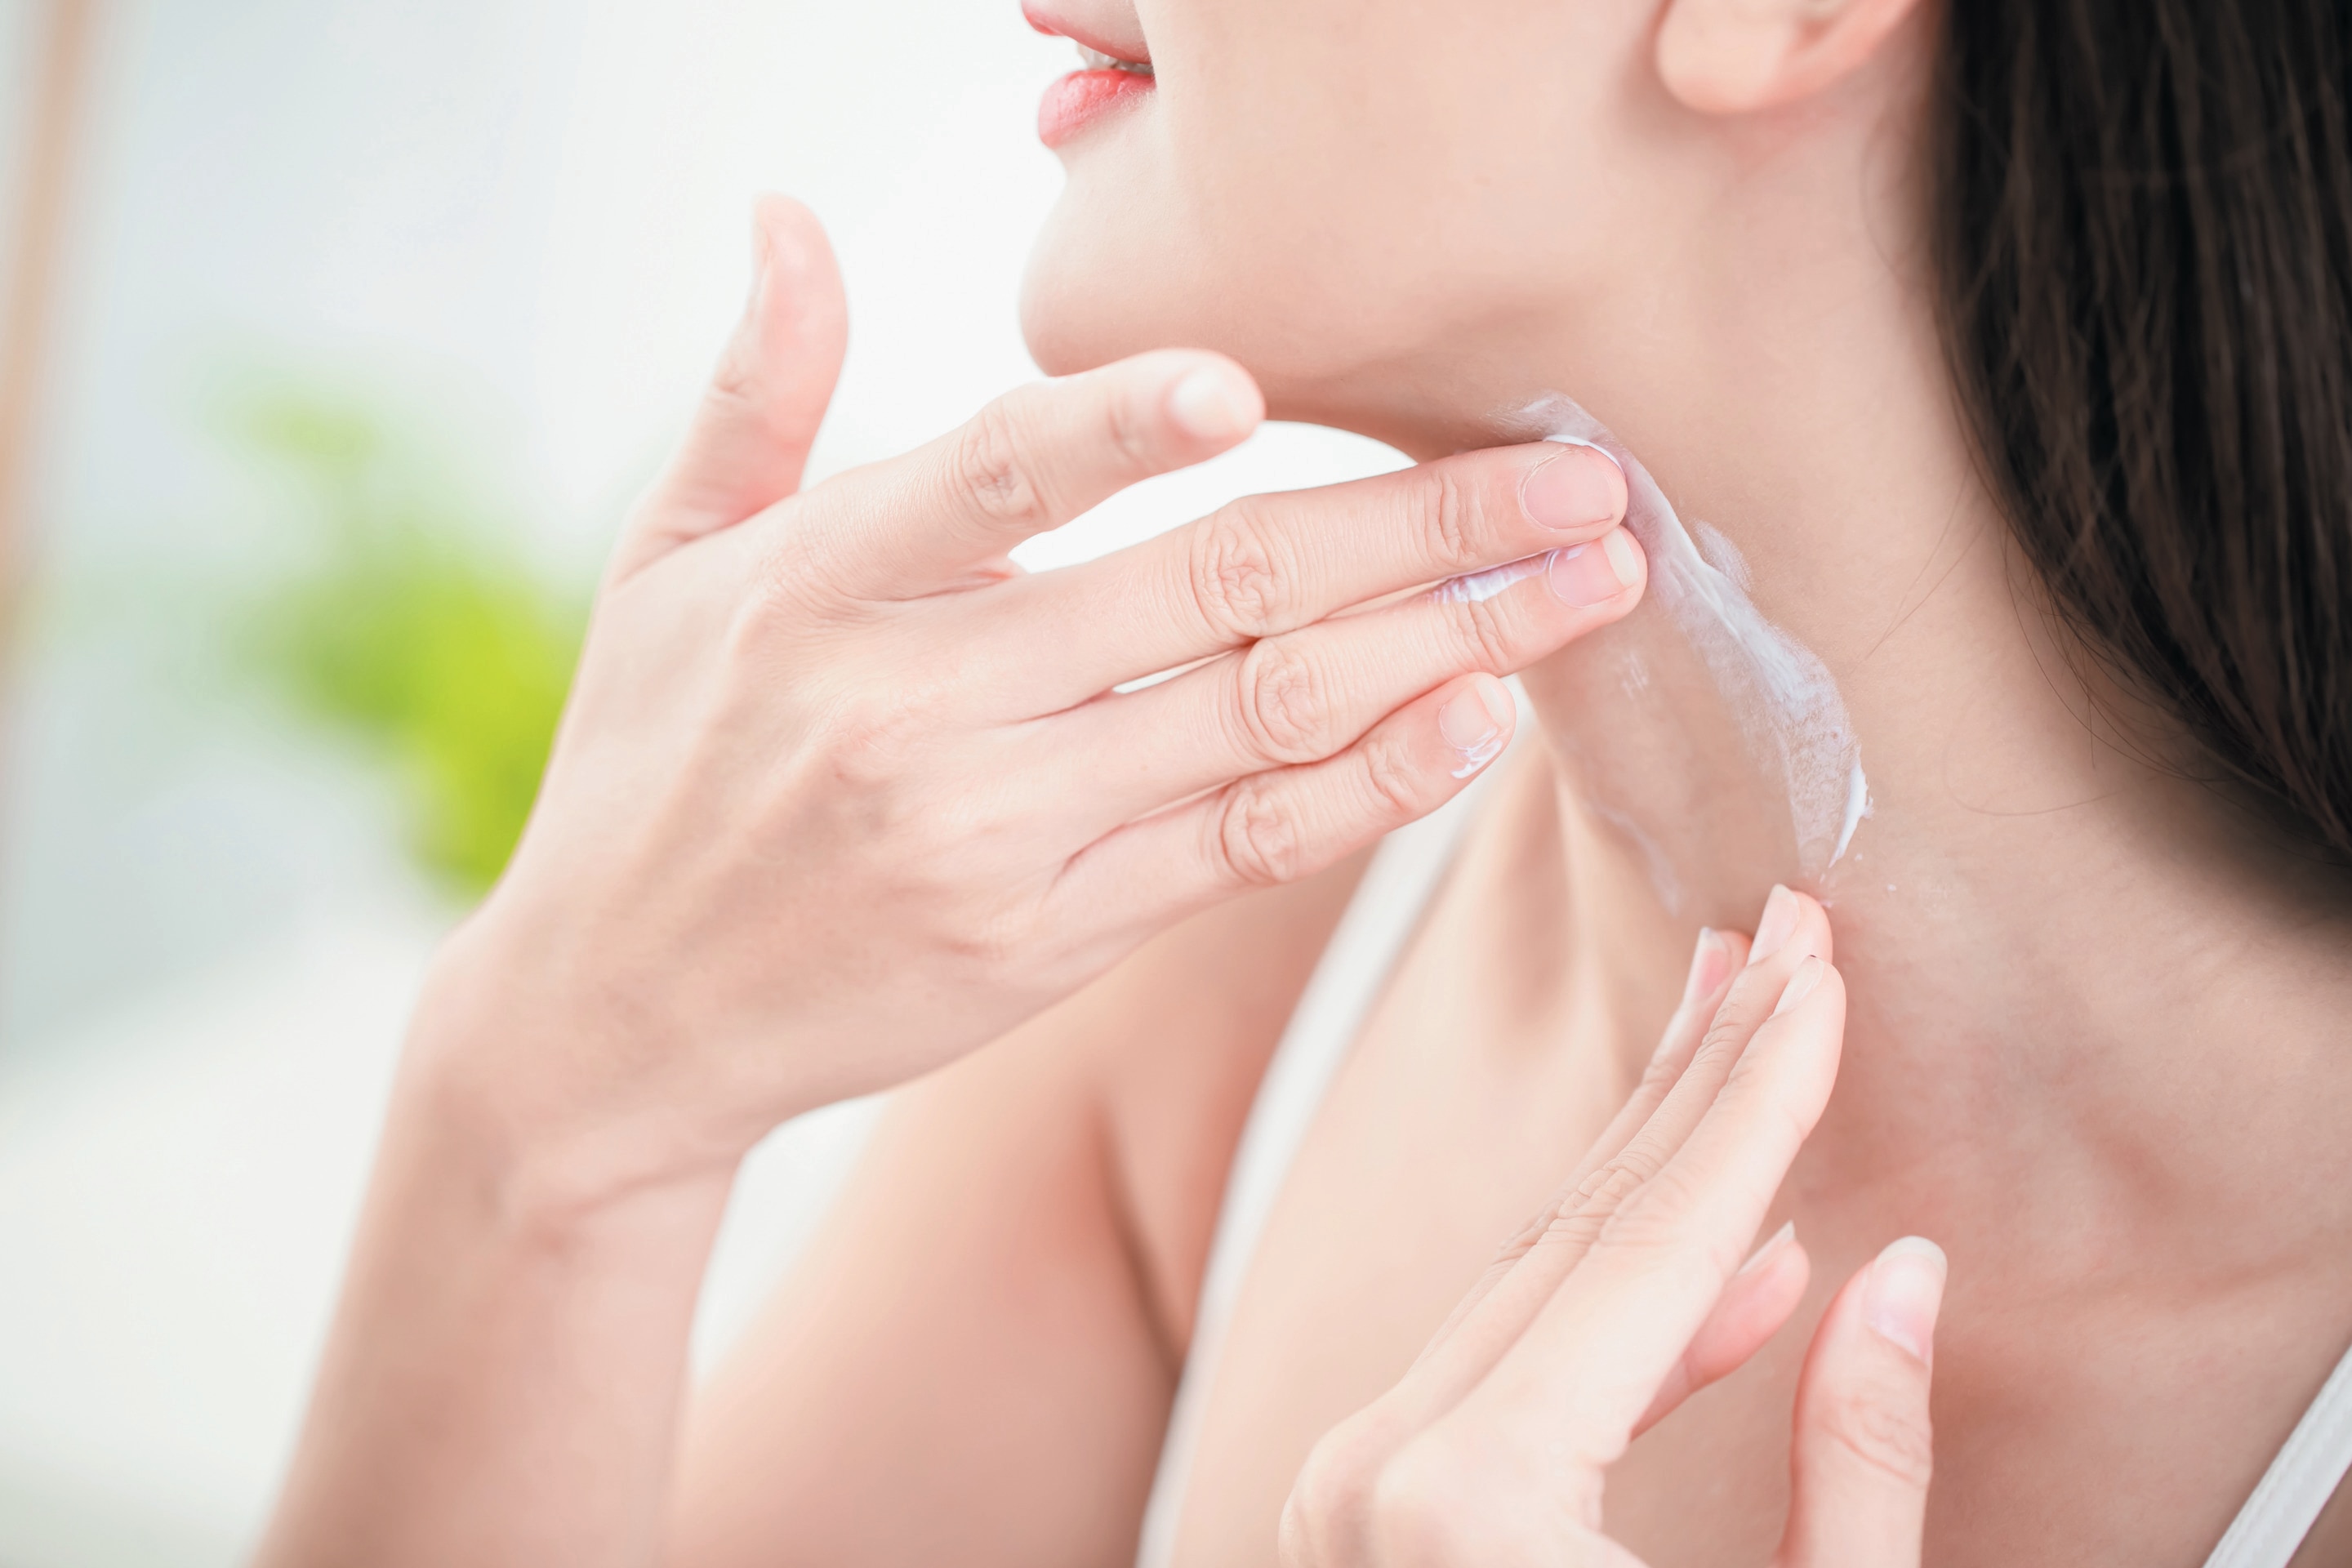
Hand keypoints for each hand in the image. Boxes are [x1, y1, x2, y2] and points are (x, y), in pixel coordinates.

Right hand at [420, 197, 1647, 1197]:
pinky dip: (1370, 789)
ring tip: (1579, 589)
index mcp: (818, 589)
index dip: (1122, 421)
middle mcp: (908, 710)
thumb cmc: (645, 769)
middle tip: (1576, 480)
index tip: (1262, 381)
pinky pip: (1239, 854)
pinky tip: (1478, 725)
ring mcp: (988, 838)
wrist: (606, 1024)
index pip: (991, 476)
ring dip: (1444, 648)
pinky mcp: (1046, 940)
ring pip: (1257, 720)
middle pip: (1201, 592)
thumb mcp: (661, 568)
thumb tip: (784, 213)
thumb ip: (756, 393)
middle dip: (1414, 528)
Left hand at [1281, 890, 1946, 1567]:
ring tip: (1741, 1029)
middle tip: (1779, 936)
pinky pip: (1505, 1367)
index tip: (1819, 975)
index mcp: (1475, 1500)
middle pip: (1581, 1228)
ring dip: (1657, 1159)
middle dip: (1705, 1073)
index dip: (1757, 1103)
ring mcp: (1359, 1489)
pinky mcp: (1373, 1514)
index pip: (1654, 1253)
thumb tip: (1905, 1280)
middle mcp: (1386, 1471)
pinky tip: (1737, 1263)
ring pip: (1534, 1279)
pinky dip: (1620, 1311)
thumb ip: (1853, 1471)